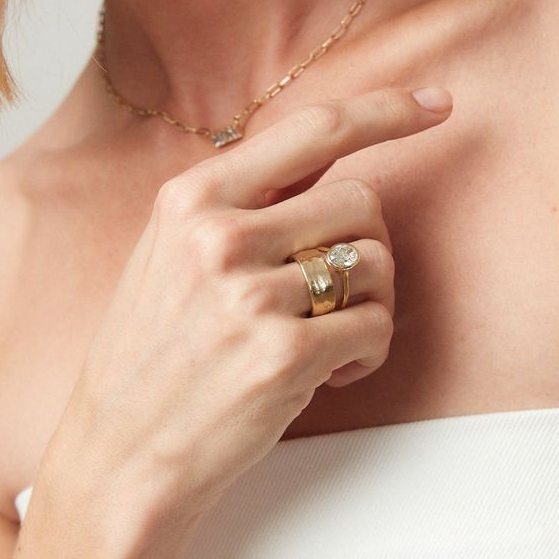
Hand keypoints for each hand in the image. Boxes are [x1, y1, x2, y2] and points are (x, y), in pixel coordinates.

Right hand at [38, 86, 451, 534]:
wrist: (119, 456)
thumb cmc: (153, 358)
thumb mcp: (171, 257)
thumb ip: (241, 208)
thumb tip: (332, 163)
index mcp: (192, 200)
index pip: (313, 131)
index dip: (387, 111)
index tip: (439, 103)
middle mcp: (221, 235)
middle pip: (361, 202)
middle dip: (366, 250)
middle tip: (336, 298)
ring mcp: (252, 295)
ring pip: (375, 265)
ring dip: (369, 306)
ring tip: (325, 343)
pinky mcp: (285, 355)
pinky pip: (377, 327)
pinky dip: (367, 354)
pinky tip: (328, 375)